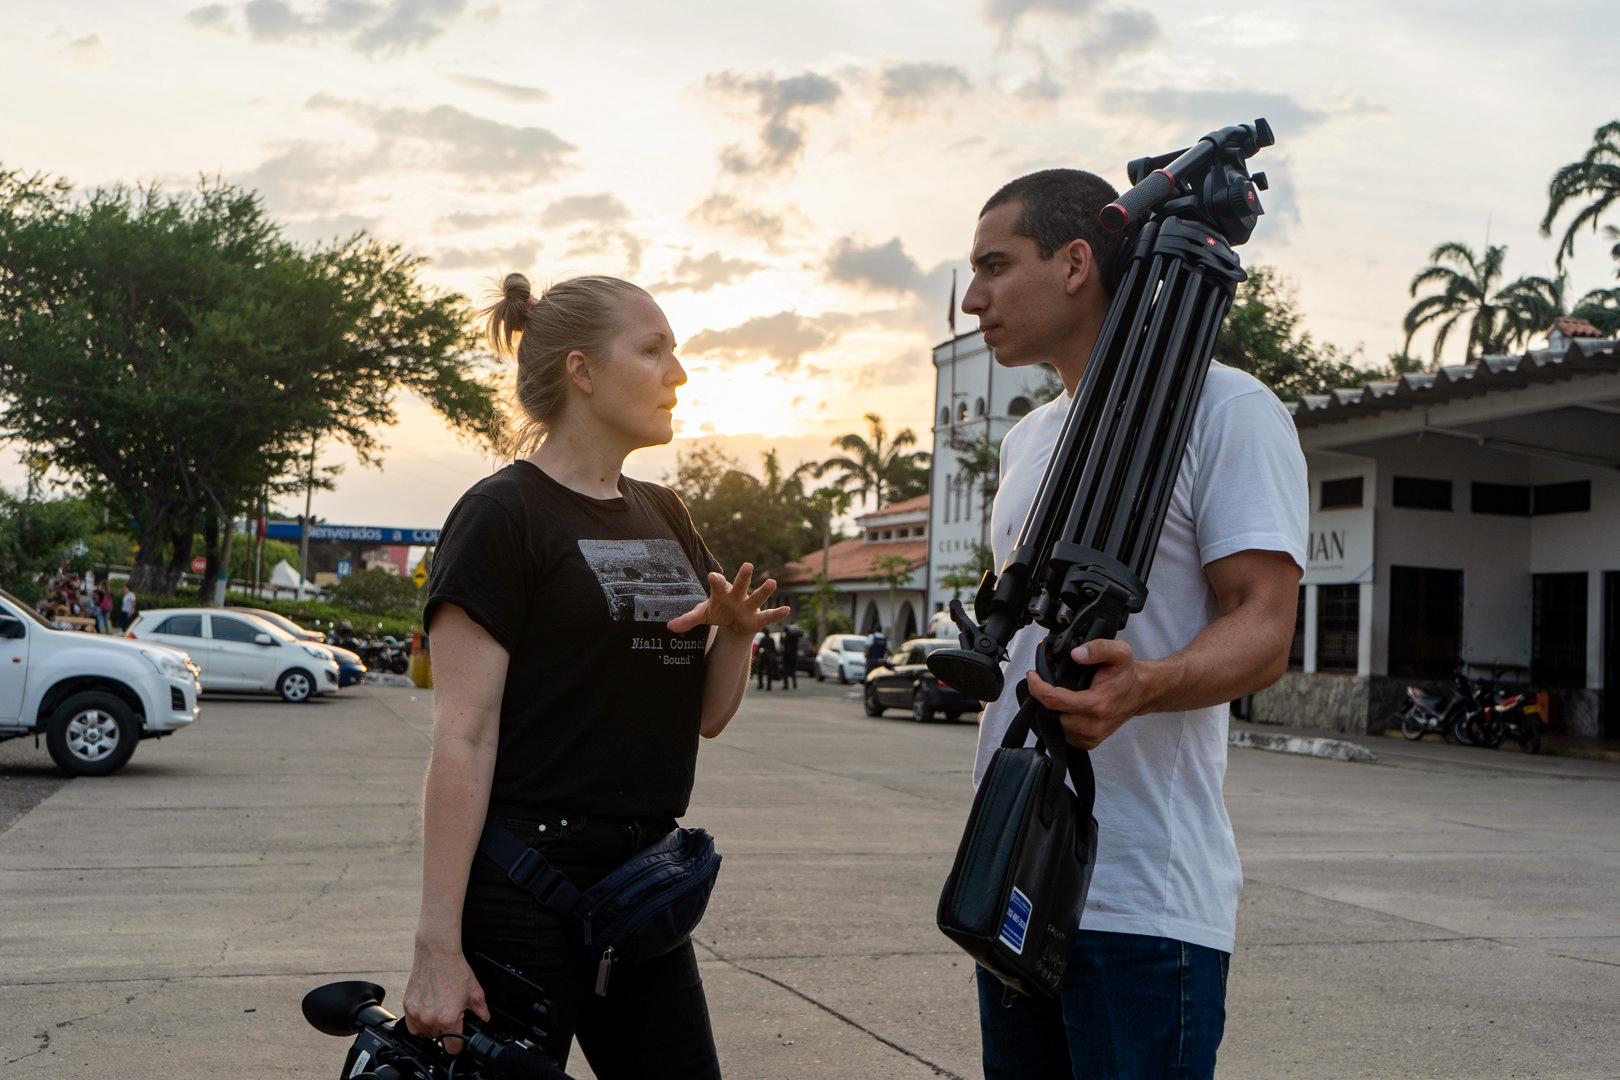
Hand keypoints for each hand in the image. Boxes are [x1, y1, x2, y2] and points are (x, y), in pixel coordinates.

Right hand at [402, 943, 488, 1052]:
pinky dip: (419, 1022)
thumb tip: (483, 1023)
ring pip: (424, 1034)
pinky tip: (428, 1010)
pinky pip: (412, 1025)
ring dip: (432, 1027)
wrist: (437, 954)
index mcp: (448, 1019)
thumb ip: (482, 1013)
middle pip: (438, 1040)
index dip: (459, 1045)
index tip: (459, 1039)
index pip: (452, 1049)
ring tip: (439, 1009)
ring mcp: (416, 1014)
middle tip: (450, 1014)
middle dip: (446, 1030)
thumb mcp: (476, 993)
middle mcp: (429, 1020)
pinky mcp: (407, 1007)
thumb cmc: (455, 971)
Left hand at [668, 562, 791, 637]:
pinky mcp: (757, 619)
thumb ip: (688, 619)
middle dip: (744, 576)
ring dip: (764, 591)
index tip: (713, 576)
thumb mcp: (702, 615)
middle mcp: (737, 596)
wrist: (732, 623)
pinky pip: (768, 616)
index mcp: (722, 592)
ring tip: (772, 582)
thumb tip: (670, 627)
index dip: (716, 580)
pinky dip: (777, 614)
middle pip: (741, 584)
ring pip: (757, 597)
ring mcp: (749, 606)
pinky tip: (787, 610)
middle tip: (747, 565)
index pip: (718, 584)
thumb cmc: (718, 612)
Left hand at [1023, 639, 1156, 749]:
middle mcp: (1092, 725)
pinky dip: (1057, 719)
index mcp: (1097, 705)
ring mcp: (1090, 737)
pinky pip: (1062, 734)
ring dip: (1048, 709)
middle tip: (1040, 682)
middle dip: (1041, 697)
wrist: (1139, 693)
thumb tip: (1076, 654)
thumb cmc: (1127, 675)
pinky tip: (1062, 706)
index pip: (1054, 701)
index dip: (1037, 687)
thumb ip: (1098, 648)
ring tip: (1051, 692)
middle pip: (1050, 715)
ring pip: (1053, 726)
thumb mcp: (1119, 652)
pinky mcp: (1088, 742)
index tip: (1032, 675)